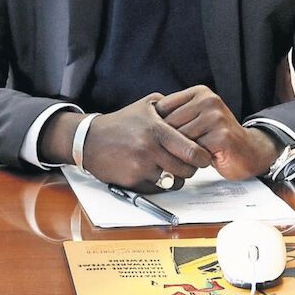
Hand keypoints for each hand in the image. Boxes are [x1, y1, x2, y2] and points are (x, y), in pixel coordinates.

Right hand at [82, 93, 212, 193]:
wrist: (90, 139)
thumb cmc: (120, 122)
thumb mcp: (145, 106)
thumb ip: (170, 106)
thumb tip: (192, 110)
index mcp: (156, 130)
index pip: (191, 150)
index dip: (203, 157)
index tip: (204, 157)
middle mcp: (149, 149)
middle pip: (186, 169)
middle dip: (191, 168)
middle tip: (190, 163)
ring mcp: (140, 167)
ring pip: (173, 181)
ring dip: (176, 177)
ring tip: (171, 167)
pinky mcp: (133, 181)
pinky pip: (157, 188)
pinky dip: (160, 183)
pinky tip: (155, 172)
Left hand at [154, 85, 280, 179]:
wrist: (249, 153)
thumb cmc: (217, 138)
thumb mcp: (196, 119)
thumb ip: (177, 114)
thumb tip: (144, 119)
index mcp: (200, 92)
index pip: (164, 107)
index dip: (155, 126)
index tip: (150, 138)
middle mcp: (209, 100)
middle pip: (170, 123)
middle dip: (166, 141)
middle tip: (163, 153)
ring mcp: (216, 117)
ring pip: (180, 137)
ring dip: (177, 151)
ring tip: (180, 158)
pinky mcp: (221, 135)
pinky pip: (193, 150)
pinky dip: (189, 159)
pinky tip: (193, 163)